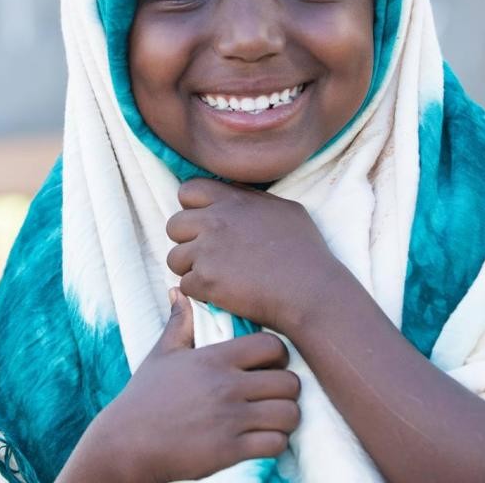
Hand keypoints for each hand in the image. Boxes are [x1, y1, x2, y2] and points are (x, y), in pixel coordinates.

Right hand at [74, 289, 301, 482]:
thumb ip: (178, 323)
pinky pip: (275, 444)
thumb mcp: (161, 355)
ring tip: (274, 420)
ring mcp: (229, 419)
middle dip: (288, 390)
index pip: (272, 345)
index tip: (271, 367)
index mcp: (214, 359)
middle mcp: (226, 385)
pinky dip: (275, 444)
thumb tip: (177, 291)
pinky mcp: (228, 450)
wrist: (125, 444)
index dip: (279, 355)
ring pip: (289, 413)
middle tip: (277, 396)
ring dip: (286, 419)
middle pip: (290, 381)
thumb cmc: (144, 398)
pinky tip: (262, 441)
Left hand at [165, 178, 346, 334]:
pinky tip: (222, 294)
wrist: (310, 291)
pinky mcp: (205, 280)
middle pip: (174, 225)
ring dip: (190, 268)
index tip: (206, 224)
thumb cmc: (306, 251)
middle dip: (187, 240)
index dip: (192, 208)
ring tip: (215, 277)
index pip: (188, 190)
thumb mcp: (285, 210)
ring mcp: (207, 251)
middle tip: (208, 255)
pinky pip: (185, 285)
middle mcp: (215, 220)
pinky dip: (200, 292)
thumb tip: (235, 197)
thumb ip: (253, 200)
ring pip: (174, 258)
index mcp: (232, 200)